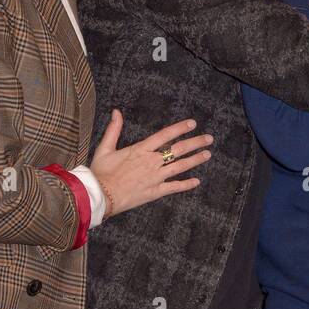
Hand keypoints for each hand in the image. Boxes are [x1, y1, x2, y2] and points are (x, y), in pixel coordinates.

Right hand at [88, 110, 211, 216]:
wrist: (100, 196)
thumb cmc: (100, 173)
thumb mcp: (105, 148)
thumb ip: (114, 129)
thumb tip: (117, 112)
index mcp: (141, 150)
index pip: (165, 135)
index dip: (180, 128)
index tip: (193, 123)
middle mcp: (152, 162)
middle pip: (178, 150)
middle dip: (195, 143)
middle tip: (209, 139)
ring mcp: (155, 177)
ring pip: (180, 167)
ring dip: (195, 160)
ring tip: (207, 154)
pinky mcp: (155, 192)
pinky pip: (174, 187)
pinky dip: (186, 184)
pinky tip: (197, 181)